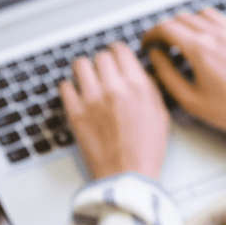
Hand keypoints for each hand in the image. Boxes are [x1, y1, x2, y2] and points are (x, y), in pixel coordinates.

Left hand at [59, 42, 168, 180]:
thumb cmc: (146, 149)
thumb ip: (148, 87)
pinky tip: (77, 95)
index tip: (116, 54)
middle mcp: (113, 87)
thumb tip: (137, 71)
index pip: (121, 50)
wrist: (127, 174)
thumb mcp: (160, 112)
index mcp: (137, 85)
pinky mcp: (75, 113)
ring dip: (85, 69)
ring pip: (80, 65)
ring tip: (88, 78)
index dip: (118, 51)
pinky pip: (65, 87)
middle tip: (104, 70)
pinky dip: (70, 88)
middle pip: (100, 56)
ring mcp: (91, 99)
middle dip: (103, 61)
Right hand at [143, 8, 225, 159]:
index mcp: (201, 50)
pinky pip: (223, 19)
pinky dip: (210, 25)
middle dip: (168, 29)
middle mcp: (218, 35)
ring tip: (186, 42)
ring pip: (203, 14)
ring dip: (189, 24)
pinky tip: (209, 43)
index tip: (148, 43)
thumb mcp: (190, 100)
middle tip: (164, 45)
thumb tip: (155, 55)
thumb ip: (167, 74)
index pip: (166, 27)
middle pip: (182, 18)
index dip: (152, 34)